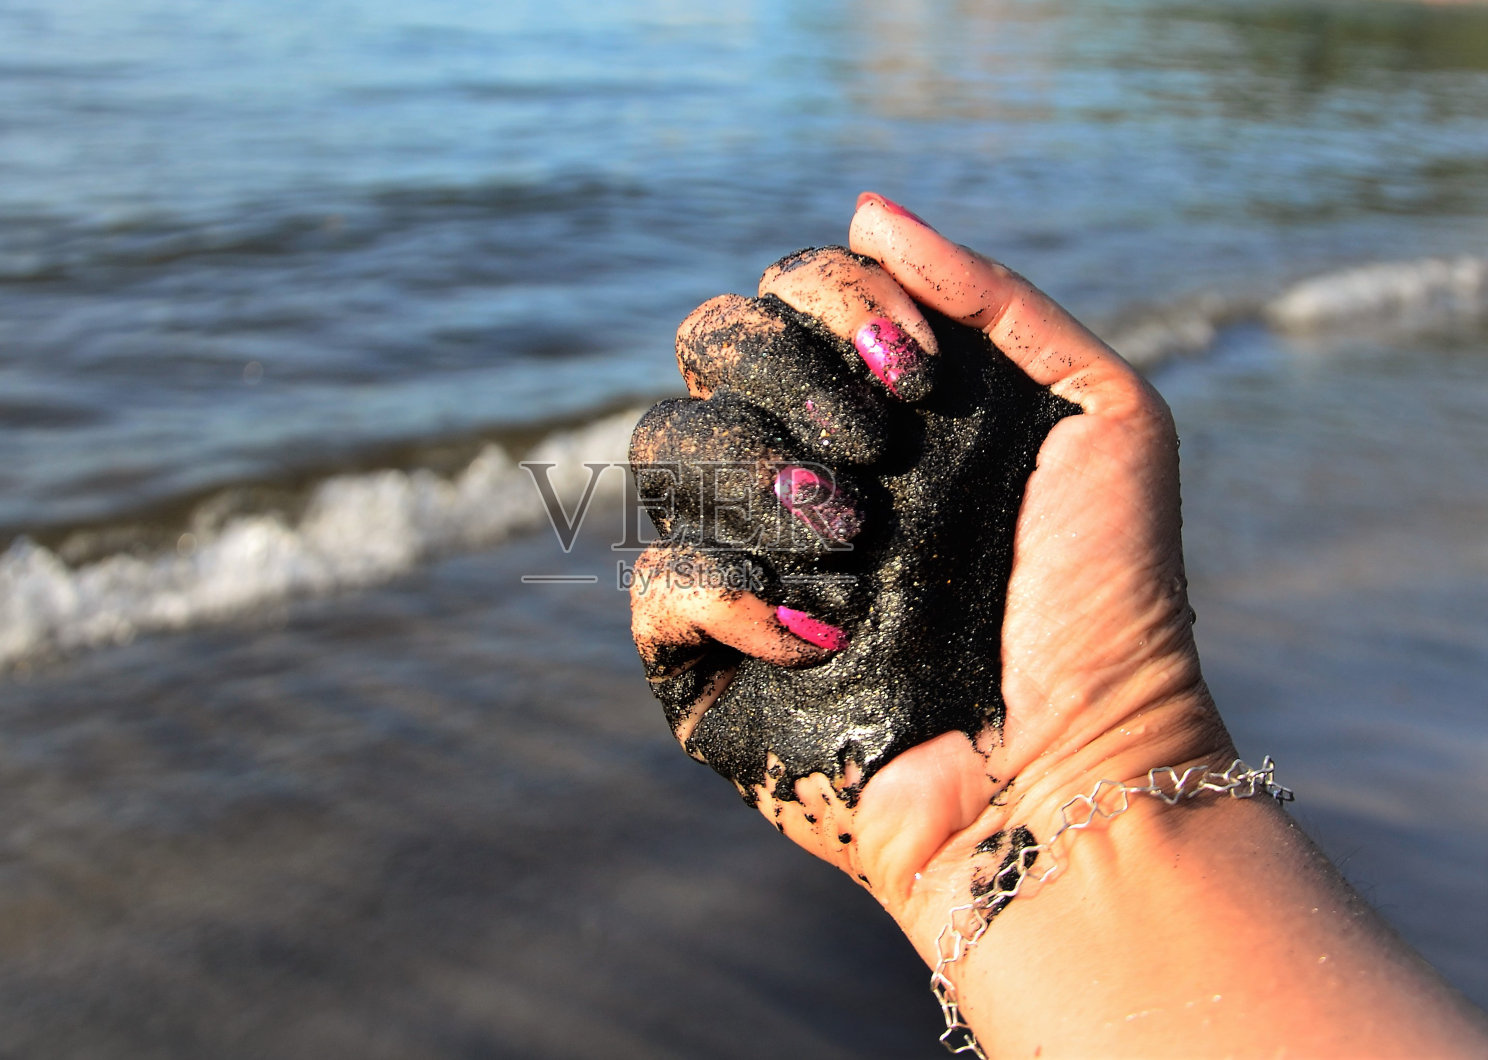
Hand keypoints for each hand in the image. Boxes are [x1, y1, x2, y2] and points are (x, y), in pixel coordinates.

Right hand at [630, 194, 1234, 952]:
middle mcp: (808, 470)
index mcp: (882, 409)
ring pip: (662, 446)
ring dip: (751, 469)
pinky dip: (724, 587)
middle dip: (783, 371)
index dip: (830, 300)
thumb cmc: (1104, 602)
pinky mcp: (710, 663)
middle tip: (880, 450)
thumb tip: (866, 210)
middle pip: (707, 347)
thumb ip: (997, 297)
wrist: (1078, 769)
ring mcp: (754, 561)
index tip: (916, 370)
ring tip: (850, 536)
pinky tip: (817, 629)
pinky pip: (654, 585)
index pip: (789, 294)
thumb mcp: (1104, 415)